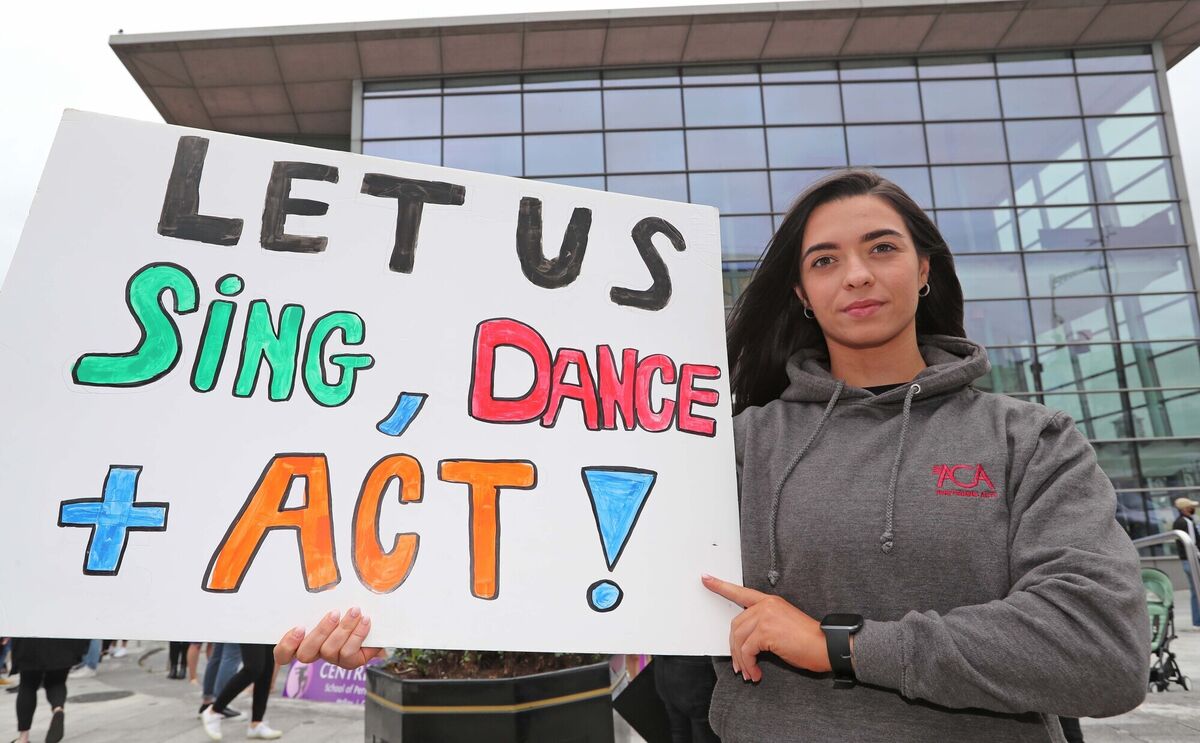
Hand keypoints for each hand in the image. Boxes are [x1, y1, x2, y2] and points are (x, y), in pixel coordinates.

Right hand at [274, 607, 387, 669]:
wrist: (376, 621)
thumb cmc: (346, 605)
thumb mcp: (330, 599)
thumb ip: (320, 596)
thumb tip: (319, 578)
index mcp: (303, 640)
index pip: (283, 654)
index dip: (286, 645)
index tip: (299, 627)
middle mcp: (316, 652)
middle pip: (305, 653)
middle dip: (321, 631)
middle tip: (334, 613)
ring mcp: (332, 659)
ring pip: (329, 650)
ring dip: (343, 628)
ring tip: (354, 611)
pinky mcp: (350, 662)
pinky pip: (348, 653)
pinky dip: (357, 634)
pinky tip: (365, 620)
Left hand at [702, 574, 830, 681]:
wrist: (827, 647)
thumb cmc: (809, 641)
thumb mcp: (784, 625)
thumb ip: (764, 625)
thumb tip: (746, 643)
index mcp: (770, 602)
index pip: (741, 592)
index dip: (720, 586)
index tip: (705, 578)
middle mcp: (766, 605)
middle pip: (736, 625)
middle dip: (734, 648)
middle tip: (740, 666)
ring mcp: (765, 617)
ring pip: (738, 639)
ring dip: (741, 660)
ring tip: (749, 672)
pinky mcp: (766, 632)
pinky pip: (747, 650)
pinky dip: (749, 665)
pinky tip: (756, 673)